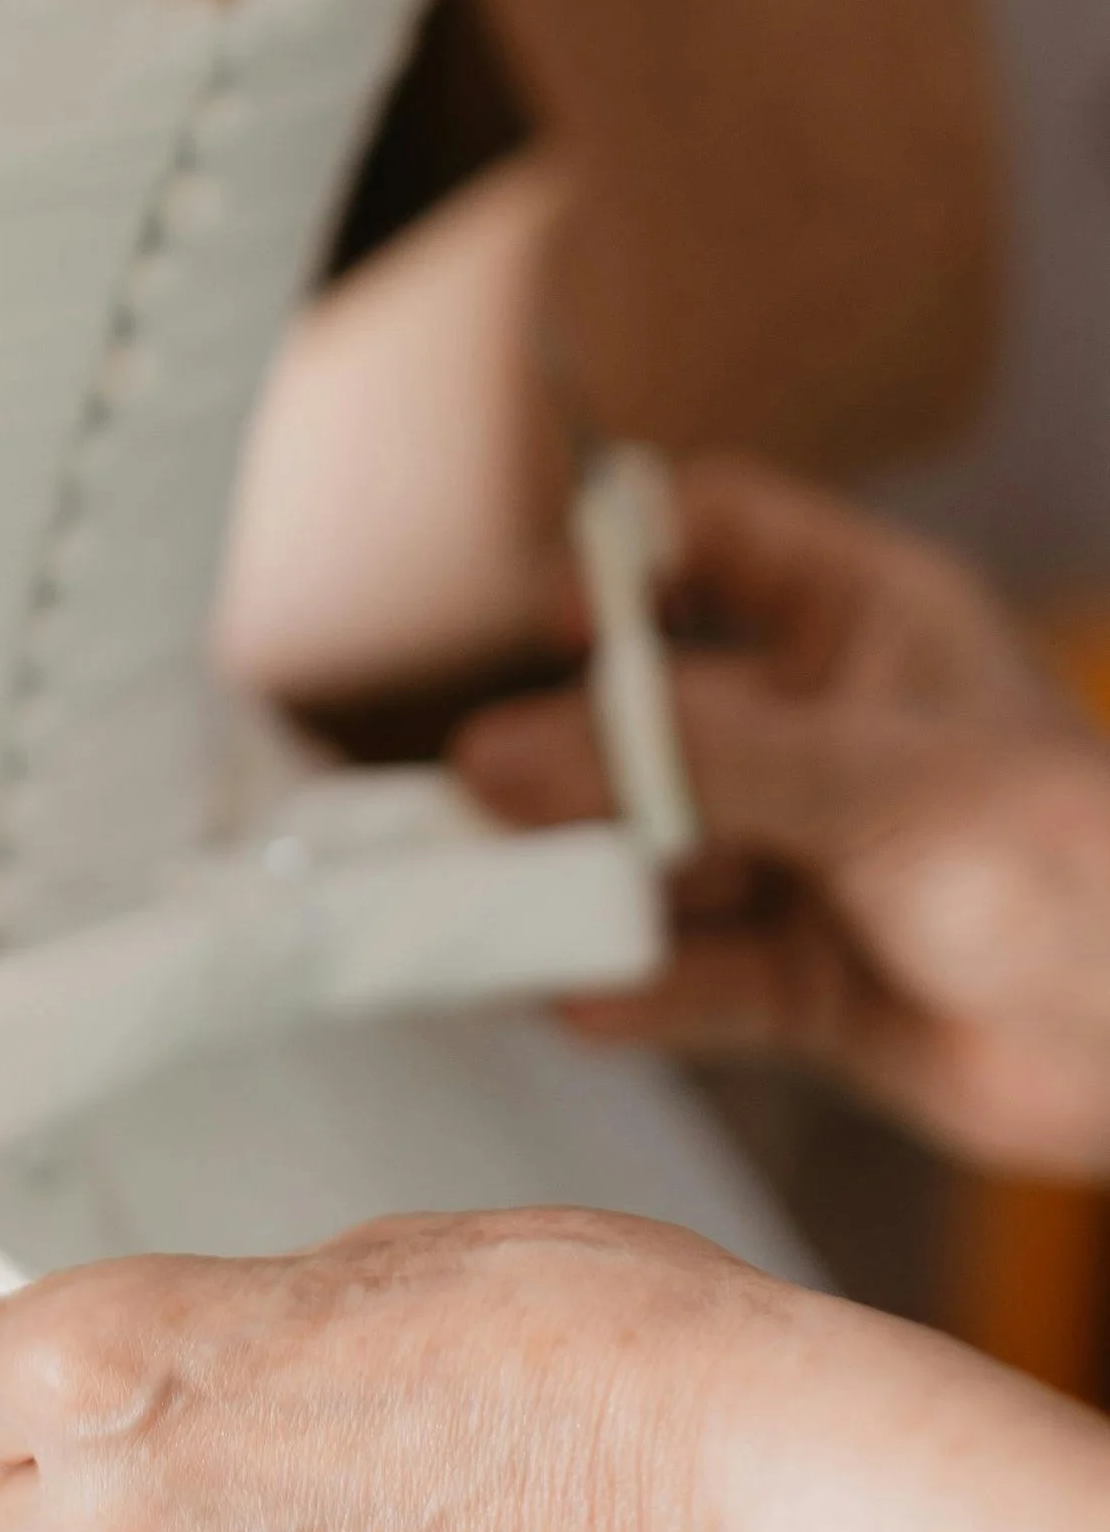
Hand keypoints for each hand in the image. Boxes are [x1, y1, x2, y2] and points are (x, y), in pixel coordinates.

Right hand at [457, 456, 1109, 1176]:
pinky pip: (682, 975)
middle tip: (481, 809)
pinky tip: (580, 994)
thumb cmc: (1077, 869)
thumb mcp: (865, 781)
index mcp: (861, 627)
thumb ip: (678, 766)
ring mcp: (807, 858)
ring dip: (583, 887)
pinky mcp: (802, 981)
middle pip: (646, 716)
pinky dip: (629, 987)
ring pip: (650, 854)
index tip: (554, 625)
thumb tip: (497, 756)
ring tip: (512, 913)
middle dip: (566, 764)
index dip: (623, 559)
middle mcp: (821, 734)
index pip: (713, 536)